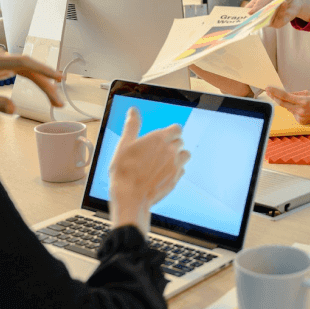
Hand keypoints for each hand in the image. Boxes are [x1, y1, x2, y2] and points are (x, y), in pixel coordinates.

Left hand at [0, 47, 62, 113]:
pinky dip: (32, 80)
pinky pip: (20, 71)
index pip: (23, 62)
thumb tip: (13, 109)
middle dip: (46, 84)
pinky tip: (42, 87)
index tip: (57, 77)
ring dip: (41, 83)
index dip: (42, 69)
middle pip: (29, 68)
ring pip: (26, 70)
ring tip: (53, 98)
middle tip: (58, 101)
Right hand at [109, 107, 190, 233]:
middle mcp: (171, 151)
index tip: (163, 137)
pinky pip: (182, 170)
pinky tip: (163, 174)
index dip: (170, 132)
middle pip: (180, 141)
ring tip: (163, 161)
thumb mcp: (124, 145)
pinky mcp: (176, 179)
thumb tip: (133, 111)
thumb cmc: (124, 171)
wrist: (130, 198)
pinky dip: (176, 170)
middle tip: (158, 151)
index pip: (177, 128)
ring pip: (185, 155)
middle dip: (172, 143)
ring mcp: (175, 166)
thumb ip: (132, 126)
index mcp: (159, 139)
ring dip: (177, 156)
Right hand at [245, 0, 309, 27]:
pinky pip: (278, 20)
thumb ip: (259, 3)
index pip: (245, 15)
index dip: (241, 19)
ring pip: (267, 20)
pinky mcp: (279, 24)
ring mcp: (269, 21)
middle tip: (254, 14)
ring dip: (271, 11)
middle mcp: (261, 17)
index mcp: (255, 9)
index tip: (237, 20)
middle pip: (254, 22)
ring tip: (274, 3)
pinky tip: (283, 3)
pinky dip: (281, 11)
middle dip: (254, 20)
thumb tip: (249, 13)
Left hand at [265, 87, 309, 123]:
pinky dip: (295, 109)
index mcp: (303, 101)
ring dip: (288, 103)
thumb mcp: (308, 93)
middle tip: (268, 91)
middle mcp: (300, 110)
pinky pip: (293, 113)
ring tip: (302, 102)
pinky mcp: (301, 122)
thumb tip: (284, 94)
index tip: (268, 88)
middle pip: (282, 103)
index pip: (285, 96)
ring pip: (288, 108)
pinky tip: (305, 109)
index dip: (275, 92)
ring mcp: (300, 118)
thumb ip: (295, 94)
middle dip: (274, 97)